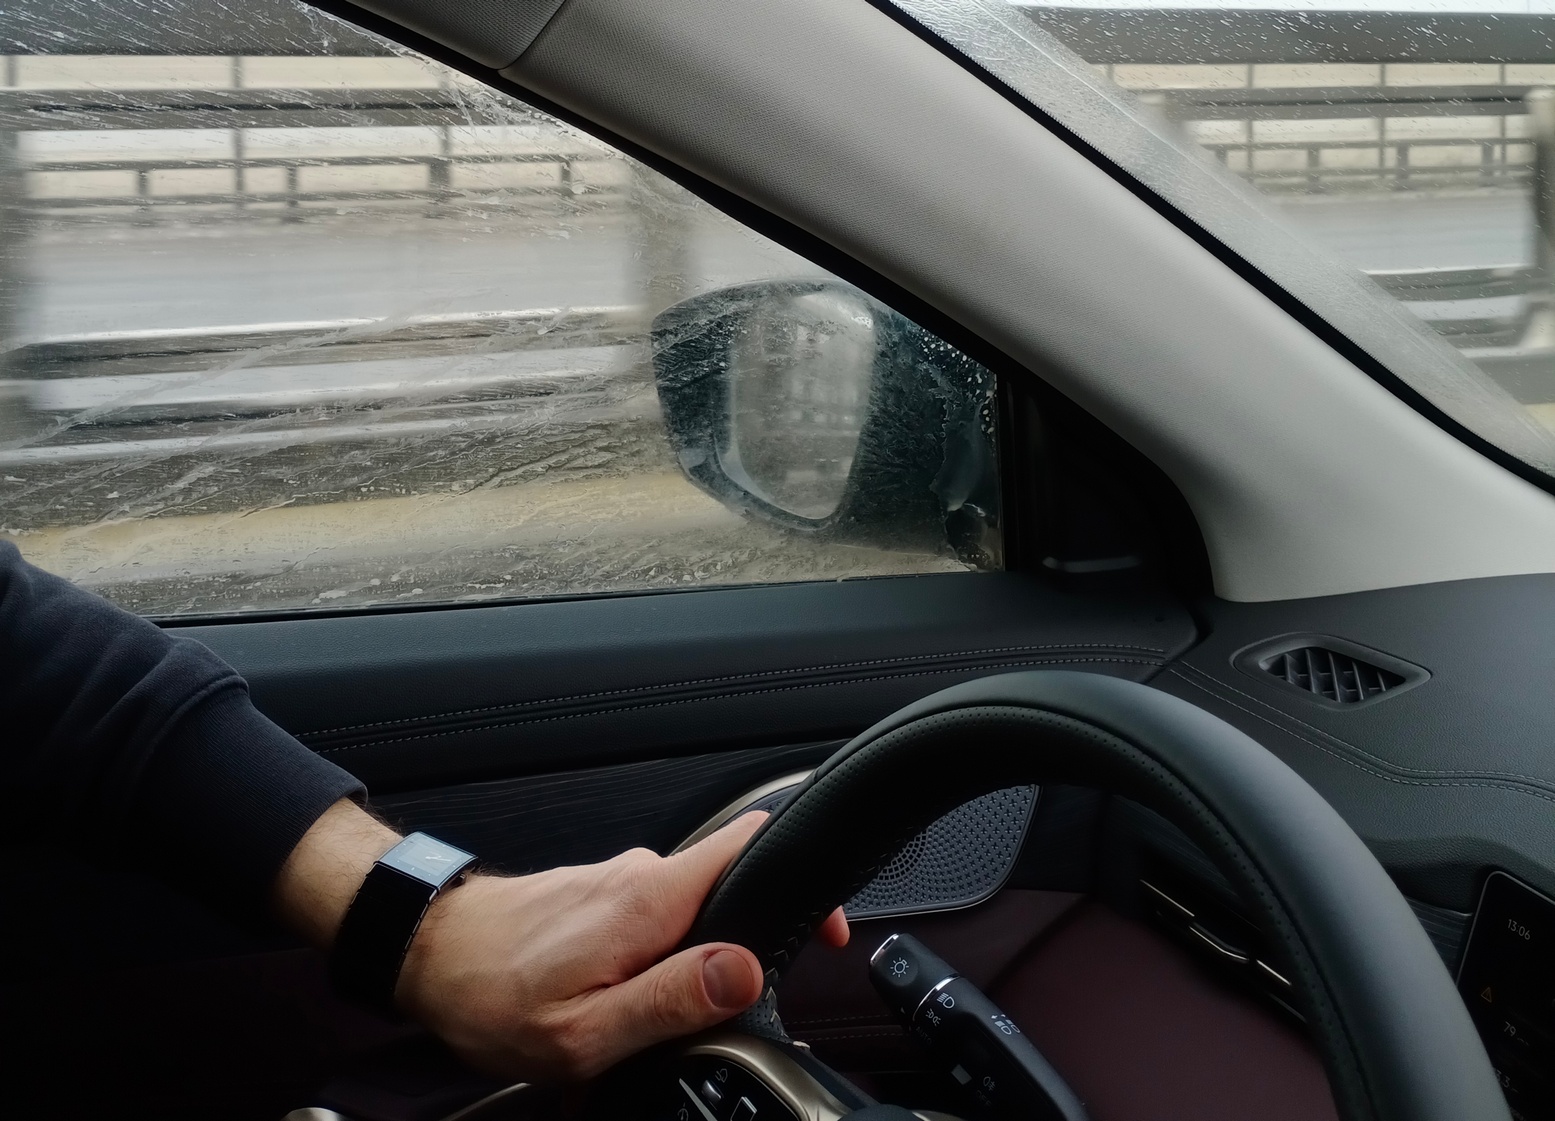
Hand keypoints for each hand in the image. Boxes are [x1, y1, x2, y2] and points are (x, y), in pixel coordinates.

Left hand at [275, 803, 847, 1081]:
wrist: (426, 955)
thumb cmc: (491, 995)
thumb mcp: (587, 1030)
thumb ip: (672, 999)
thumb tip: (745, 972)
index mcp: (651, 901)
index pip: (750, 844)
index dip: (800, 877)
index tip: (824, 925)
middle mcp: (641, 876)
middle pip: (730, 887)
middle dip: (745, 943)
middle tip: (725, 1009)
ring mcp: (621, 881)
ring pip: (692, 909)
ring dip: (695, 957)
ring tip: (662, 1016)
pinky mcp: (602, 895)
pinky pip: (657, 917)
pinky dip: (661, 954)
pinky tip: (630, 997)